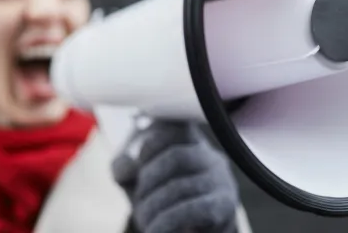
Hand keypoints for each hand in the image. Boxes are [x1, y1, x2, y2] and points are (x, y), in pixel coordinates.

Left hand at [111, 121, 239, 232]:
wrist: (191, 231)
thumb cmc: (162, 202)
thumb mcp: (138, 182)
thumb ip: (124, 168)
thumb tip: (126, 166)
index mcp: (190, 141)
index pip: (174, 126)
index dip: (150, 145)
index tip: (139, 163)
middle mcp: (210, 156)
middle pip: (177, 156)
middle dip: (149, 179)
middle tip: (138, 198)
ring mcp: (221, 180)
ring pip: (181, 186)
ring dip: (152, 206)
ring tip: (143, 219)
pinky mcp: (223, 206)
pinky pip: (192, 210)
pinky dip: (165, 221)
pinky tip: (154, 229)